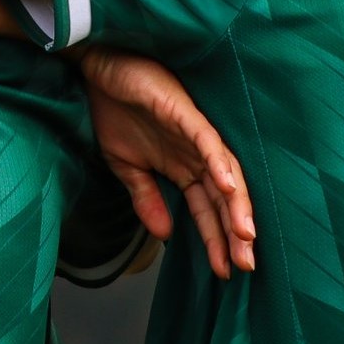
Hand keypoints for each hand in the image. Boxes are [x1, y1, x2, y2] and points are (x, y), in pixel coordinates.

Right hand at [78, 47, 255, 278]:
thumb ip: (145, 197)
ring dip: (236, 205)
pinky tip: (227, 188)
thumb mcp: (125, 165)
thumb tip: (163, 236)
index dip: (215, 240)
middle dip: (234, 233)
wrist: (97, 71)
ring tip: (244, 236)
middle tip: (246, 265)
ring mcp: (194, 135)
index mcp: (182, 168)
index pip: (206, 211)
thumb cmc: (113, 110)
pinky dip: (220, 164)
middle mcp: (195, 155)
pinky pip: (209, 142)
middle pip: (224, 199)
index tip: (224, 272)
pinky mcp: (186, 114)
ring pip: (225, 174)